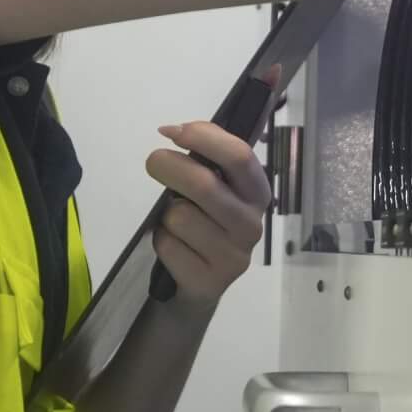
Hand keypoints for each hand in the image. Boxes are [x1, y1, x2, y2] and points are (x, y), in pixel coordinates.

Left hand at [146, 121, 272, 311]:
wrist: (202, 282)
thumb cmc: (207, 221)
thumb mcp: (216, 186)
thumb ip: (206, 156)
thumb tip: (173, 129)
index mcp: (257, 193)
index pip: (239, 156)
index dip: (203, 137)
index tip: (170, 131)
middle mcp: (252, 225)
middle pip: (204, 184)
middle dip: (169, 166)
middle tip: (154, 162)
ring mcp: (234, 257)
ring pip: (180, 216)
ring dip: (166, 214)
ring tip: (177, 224)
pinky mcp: (210, 281)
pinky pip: (168, 244)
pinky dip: (162, 240)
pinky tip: (177, 248)